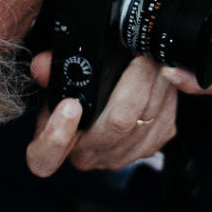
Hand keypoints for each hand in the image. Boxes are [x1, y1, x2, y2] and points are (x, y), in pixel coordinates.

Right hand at [25, 51, 176, 177]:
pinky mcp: (150, 148)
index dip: (56, 135)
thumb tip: (43, 64)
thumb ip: (50, 74)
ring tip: (154, 57)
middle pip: (117, 125)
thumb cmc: (78, 106)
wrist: (103, 122)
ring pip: (148, 119)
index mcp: (58, 145)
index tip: (69, 106)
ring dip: (156, 83)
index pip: (46, 156)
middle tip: (138, 55)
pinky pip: (165, 119)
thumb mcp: (58, 90)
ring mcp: (122, 155)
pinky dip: (168, 93)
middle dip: (134, 82)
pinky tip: (164, 76)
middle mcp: (91, 156)